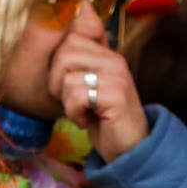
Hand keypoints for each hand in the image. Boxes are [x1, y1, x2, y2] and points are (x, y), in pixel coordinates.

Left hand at [47, 28, 148, 161]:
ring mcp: (117, 77)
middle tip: (71, 101)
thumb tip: (55, 51)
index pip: (71, 37)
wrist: (131, 149)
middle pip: (64, 53)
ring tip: (82, 112)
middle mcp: (114, 61)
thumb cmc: (106, 121)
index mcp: (108, 55)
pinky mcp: (115, 96)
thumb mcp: (90, 88)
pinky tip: (86, 121)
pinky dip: (74, 114)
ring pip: (68, 78)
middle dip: (56, 81)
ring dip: (67, 102)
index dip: (58, 63)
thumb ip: (78, 67)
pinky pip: (77, 96)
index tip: (69, 85)